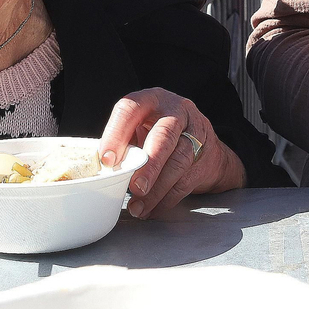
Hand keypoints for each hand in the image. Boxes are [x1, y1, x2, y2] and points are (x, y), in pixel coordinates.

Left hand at [98, 88, 244, 218]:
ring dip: (157, 188)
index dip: (116, 134)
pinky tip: (152, 209)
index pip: (131, 109)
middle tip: (135, 187)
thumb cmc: (160, 133)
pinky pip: (186, 181)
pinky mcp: (205, 156)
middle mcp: (175, 112)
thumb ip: (124, 142)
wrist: (204, 143)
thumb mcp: (140, 126)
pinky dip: (167, 199)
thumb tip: (103, 169)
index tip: (106, 160)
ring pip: (178, 161)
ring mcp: (195, 133)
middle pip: (164, 136)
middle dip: (149, 164)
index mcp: (151, 100)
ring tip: (139, 207)